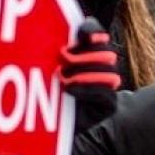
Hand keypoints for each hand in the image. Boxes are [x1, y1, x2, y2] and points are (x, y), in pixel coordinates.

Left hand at [56, 16, 120, 131]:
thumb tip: (60, 29)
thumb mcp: (46, 65)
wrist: (46, 124)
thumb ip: (55, 46)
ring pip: (110, 72)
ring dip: (85, 73)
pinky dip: (87, 90)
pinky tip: (69, 88)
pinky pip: (106, 95)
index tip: (79, 33)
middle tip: (62, 56)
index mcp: (90, 50)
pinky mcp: (108, 105)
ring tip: (62, 76)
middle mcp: (103, 66)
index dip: (93, 31)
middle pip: (107, 53)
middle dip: (85, 54)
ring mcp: (108, 86)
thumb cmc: (44, 90)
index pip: (99, 35)